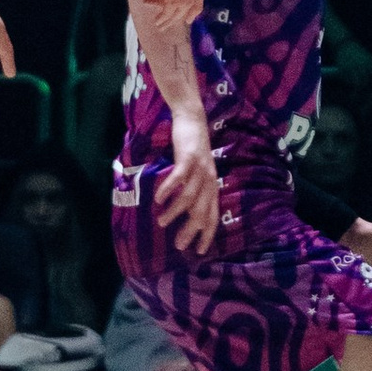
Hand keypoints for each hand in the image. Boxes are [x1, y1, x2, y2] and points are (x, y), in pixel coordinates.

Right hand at [123, 0, 204, 27]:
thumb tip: (179, 3)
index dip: (195, 5)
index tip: (188, 19)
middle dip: (179, 15)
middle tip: (166, 24)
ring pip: (182, 3)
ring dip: (170, 18)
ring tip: (158, 23)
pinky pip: (172, 2)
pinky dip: (165, 14)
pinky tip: (156, 18)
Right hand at [159, 125, 221, 255]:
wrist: (192, 119)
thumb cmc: (191, 149)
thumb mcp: (196, 173)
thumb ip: (192, 190)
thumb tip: (182, 212)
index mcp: (211, 185)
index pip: (213, 215)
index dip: (207, 234)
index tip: (199, 251)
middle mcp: (208, 179)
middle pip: (202, 211)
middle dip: (191, 230)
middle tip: (179, 245)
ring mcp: (200, 168)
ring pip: (189, 197)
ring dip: (175, 212)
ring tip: (162, 222)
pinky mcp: (189, 157)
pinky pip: (179, 177)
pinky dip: (169, 189)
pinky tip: (158, 198)